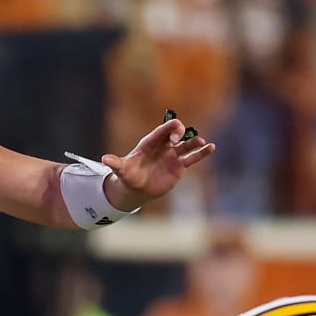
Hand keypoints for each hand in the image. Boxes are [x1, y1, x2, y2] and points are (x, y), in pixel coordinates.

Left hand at [100, 115, 214, 208]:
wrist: (137, 188)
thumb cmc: (128, 175)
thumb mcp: (121, 170)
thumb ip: (116, 163)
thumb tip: (105, 159)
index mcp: (150, 143)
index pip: (161, 131)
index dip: (169, 127)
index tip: (175, 127)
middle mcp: (163, 146)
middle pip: (175, 134)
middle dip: (178, 134)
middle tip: (177, 140)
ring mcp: (172, 155)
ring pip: (186, 145)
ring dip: (194, 142)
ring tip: (201, 142)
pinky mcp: (179, 166)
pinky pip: (192, 158)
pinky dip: (201, 153)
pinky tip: (211, 147)